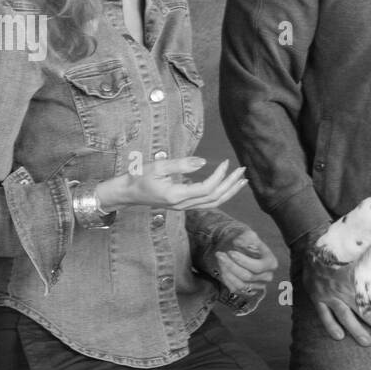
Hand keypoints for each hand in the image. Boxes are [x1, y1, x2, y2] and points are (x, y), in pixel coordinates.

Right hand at [96, 157, 246, 212]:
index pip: (206, 188)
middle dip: (231, 185)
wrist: (127, 194)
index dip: (219, 176)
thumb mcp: (158, 166)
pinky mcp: (184, 205)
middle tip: (243, 171)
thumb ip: (181, 164)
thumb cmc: (139, 177)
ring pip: (213, 204)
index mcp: (177, 196)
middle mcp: (183, 205)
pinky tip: (227, 187)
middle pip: (214, 198)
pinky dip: (220, 195)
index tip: (226, 162)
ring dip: (229, 192)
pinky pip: (207, 204)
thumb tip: (203, 161)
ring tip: (242, 181)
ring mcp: (184, 208)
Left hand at [199, 224, 277, 296]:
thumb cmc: (247, 243)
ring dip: (227, 272)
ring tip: (220, 261)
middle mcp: (267, 277)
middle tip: (219, 255)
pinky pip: (236, 289)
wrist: (244, 252)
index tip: (230, 252)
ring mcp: (258, 286)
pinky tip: (222, 269)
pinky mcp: (249, 292)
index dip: (243, 261)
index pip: (257, 267)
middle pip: (248, 276)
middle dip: (231, 265)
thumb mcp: (249, 235)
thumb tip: (238, 242)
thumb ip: (246, 237)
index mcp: (271, 263)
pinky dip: (227, 280)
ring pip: (240, 284)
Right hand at [302, 253, 370, 346]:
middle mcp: (346, 288)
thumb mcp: (367, 258)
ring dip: (357, 330)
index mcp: (360, 278)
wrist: (315, 240)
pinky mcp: (317, 296)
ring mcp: (330, 294)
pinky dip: (331, 325)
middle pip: (365, 311)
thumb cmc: (345, 249)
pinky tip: (339, 336)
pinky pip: (324, 314)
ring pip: (346, 316)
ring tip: (368, 342)